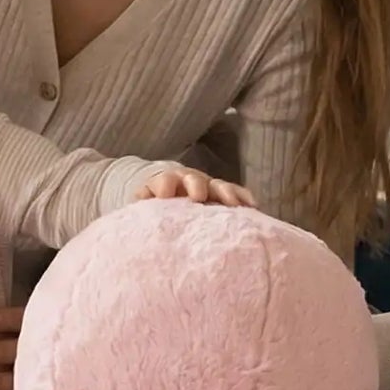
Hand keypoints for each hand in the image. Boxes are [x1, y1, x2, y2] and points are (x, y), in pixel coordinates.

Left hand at [135, 166, 255, 208]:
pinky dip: (244, 197)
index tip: (164, 195)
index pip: (163, 181)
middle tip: (197, 196)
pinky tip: (253, 206)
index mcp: (165, 184)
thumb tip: (136, 208)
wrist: (169, 196)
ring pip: (218, 185)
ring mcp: (208, 186)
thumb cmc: (155, 209)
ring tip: (233, 204)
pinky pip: (236, 193)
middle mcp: (188, 181)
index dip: (163, 186)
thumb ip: (141, 207)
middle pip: (192, 180)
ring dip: (225, 192)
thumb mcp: (143, 208)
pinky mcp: (223, 195)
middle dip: (195, 186)